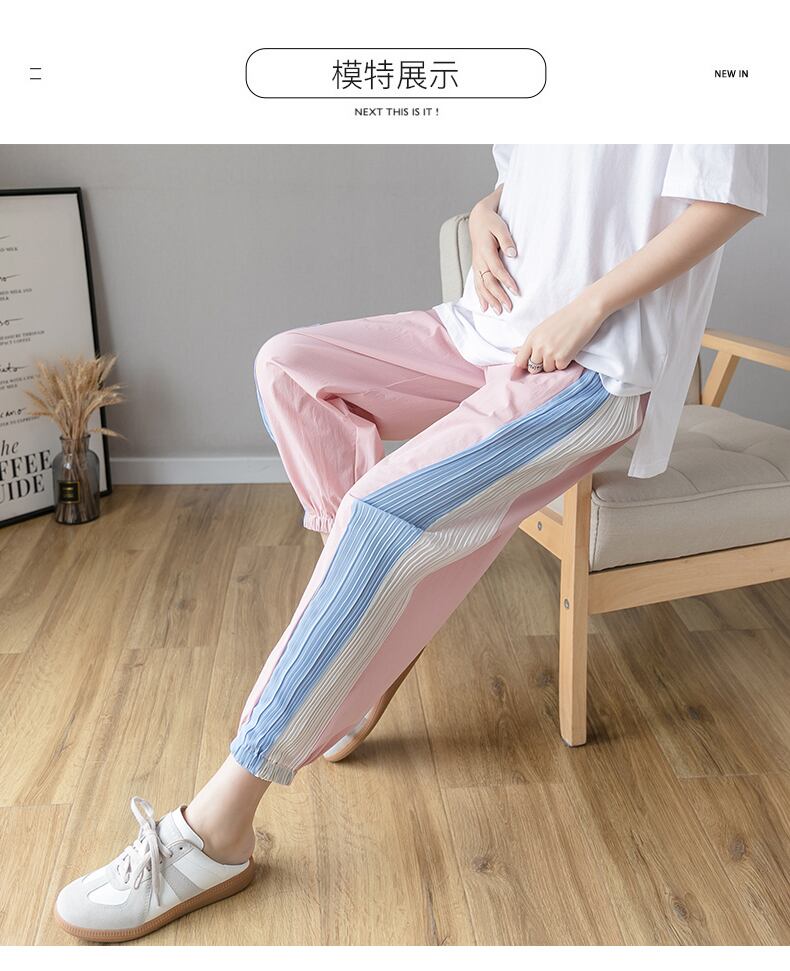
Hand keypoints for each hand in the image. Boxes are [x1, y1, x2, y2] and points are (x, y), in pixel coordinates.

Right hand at [468, 199, 519, 313]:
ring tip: (498, 312)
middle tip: (509, 308)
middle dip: (498, 296)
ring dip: (489, 300)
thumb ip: (506, 240)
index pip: (496, 269)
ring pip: (481, 286)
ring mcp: (476, 265)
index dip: (506, 281)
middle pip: (488, 282)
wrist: (478, 219)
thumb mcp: (500, 227)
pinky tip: (485, 307)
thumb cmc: (491, 222)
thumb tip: (513, 254)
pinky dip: (480, 297)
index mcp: (485, 251)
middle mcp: (479, 261)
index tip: (516, 291)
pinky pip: (476, 285)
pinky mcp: (476, 268)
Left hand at [512, 291, 605, 371]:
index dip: (525, 364)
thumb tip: (514, 351)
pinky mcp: (563, 358)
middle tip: (551, 353)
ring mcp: (550, 353)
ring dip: (554, 364)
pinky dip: (565, 362)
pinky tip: (569, 350)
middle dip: (541, 365)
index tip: (532, 362)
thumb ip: (529, 343)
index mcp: (531, 338)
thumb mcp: (542, 329)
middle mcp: (538, 347)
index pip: (519, 361)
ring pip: (547, 369)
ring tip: (561, 349)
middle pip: (533, 368)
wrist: (584, 312)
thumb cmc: (564, 319)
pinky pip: (560, 368)